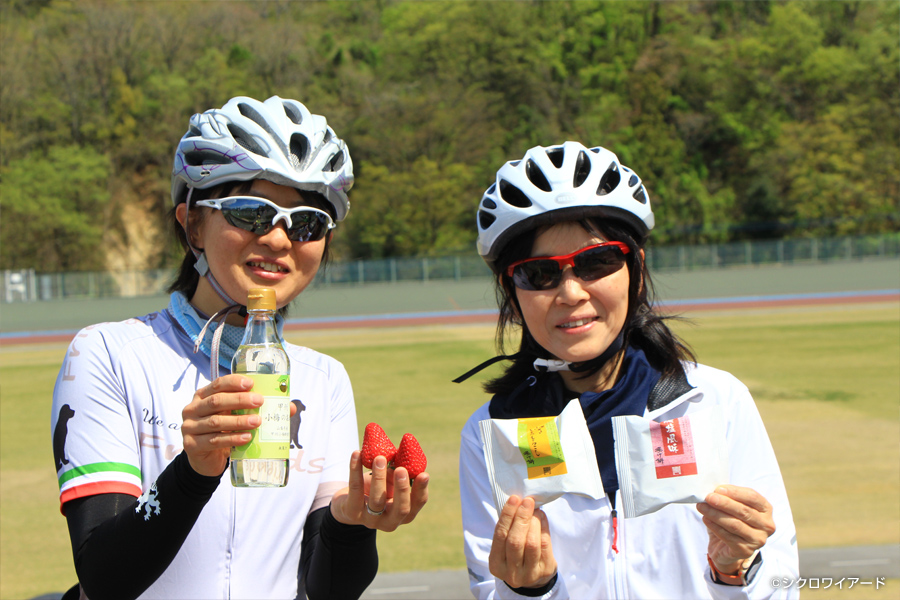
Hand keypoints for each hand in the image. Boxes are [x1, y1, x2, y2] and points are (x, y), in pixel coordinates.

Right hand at [180, 374, 296, 476]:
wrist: (206, 460)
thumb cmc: (223, 431)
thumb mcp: (236, 417)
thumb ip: (257, 409)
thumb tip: (290, 408)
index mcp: (203, 396)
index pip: (218, 384)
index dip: (234, 382)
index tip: (251, 384)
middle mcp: (193, 409)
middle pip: (217, 401)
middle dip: (239, 400)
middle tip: (260, 402)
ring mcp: (190, 427)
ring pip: (216, 422)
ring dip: (238, 421)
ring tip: (257, 422)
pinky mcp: (191, 445)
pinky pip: (213, 440)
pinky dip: (232, 438)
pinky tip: (246, 438)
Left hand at [330, 451, 428, 531]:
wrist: (348, 500)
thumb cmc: (376, 487)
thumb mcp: (389, 480)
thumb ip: (398, 470)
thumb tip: (404, 454)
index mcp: (405, 513)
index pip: (417, 503)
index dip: (421, 490)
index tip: (424, 474)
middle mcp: (390, 521)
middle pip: (401, 509)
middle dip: (402, 489)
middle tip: (401, 469)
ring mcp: (370, 520)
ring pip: (376, 501)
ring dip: (378, 478)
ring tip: (379, 458)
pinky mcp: (352, 513)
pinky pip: (355, 490)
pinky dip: (355, 470)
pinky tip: (357, 454)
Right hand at [488, 495, 556, 589]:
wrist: (532, 578)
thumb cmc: (516, 555)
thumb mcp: (505, 548)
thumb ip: (508, 530)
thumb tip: (518, 503)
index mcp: (496, 565)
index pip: (500, 536)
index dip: (507, 516)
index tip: (514, 499)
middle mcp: (511, 573)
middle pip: (515, 541)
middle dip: (521, 518)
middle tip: (527, 501)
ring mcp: (529, 574)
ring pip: (532, 543)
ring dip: (534, 521)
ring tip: (535, 508)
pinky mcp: (545, 570)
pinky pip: (545, 544)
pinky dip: (543, 527)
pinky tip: (541, 517)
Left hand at [697, 485, 774, 573]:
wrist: (726, 547)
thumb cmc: (731, 520)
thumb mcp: (732, 506)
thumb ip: (728, 497)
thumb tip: (714, 490)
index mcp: (765, 509)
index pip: (752, 497)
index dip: (735, 492)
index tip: (718, 489)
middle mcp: (766, 525)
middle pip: (744, 511)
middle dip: (724, 503)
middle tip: (708, 497)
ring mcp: (758, 540)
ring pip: (735, 524)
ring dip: (716, 514)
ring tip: (702, 507)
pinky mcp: (746, 551)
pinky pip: (728, 537)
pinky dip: (715, 526)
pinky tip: (705, 519)